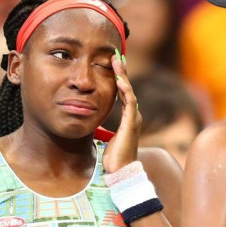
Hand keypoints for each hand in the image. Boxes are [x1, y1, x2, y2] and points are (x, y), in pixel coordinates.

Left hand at [103, 50, 141, 172]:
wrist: (121, 172)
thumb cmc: (113, 158)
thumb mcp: (106, 138)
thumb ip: (103, 127)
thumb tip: (91, 122)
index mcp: (128, 117)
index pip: (123, 92)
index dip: (118, 77)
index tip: (112, 63)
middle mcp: (133, 115)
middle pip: (127, 87)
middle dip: (121, 70)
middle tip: (115, 54)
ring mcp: (134, 118)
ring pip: (128, 91)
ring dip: (123, 75)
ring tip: (117, 60)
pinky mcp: (131, 123)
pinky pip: (129, 102)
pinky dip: (125, 90)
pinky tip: (119, 80)